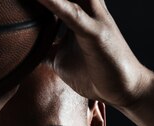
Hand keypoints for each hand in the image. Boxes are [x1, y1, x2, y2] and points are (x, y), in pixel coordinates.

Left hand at [36, 0, 152, 107]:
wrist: (128, 89)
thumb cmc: (97, 73)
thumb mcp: (62, 60)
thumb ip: (46, 49)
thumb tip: (26, 51)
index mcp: (79, 13)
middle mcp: (87, 10)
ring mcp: (93, 19)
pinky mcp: (96, 34)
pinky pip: (73, 16)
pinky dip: (55, 4)